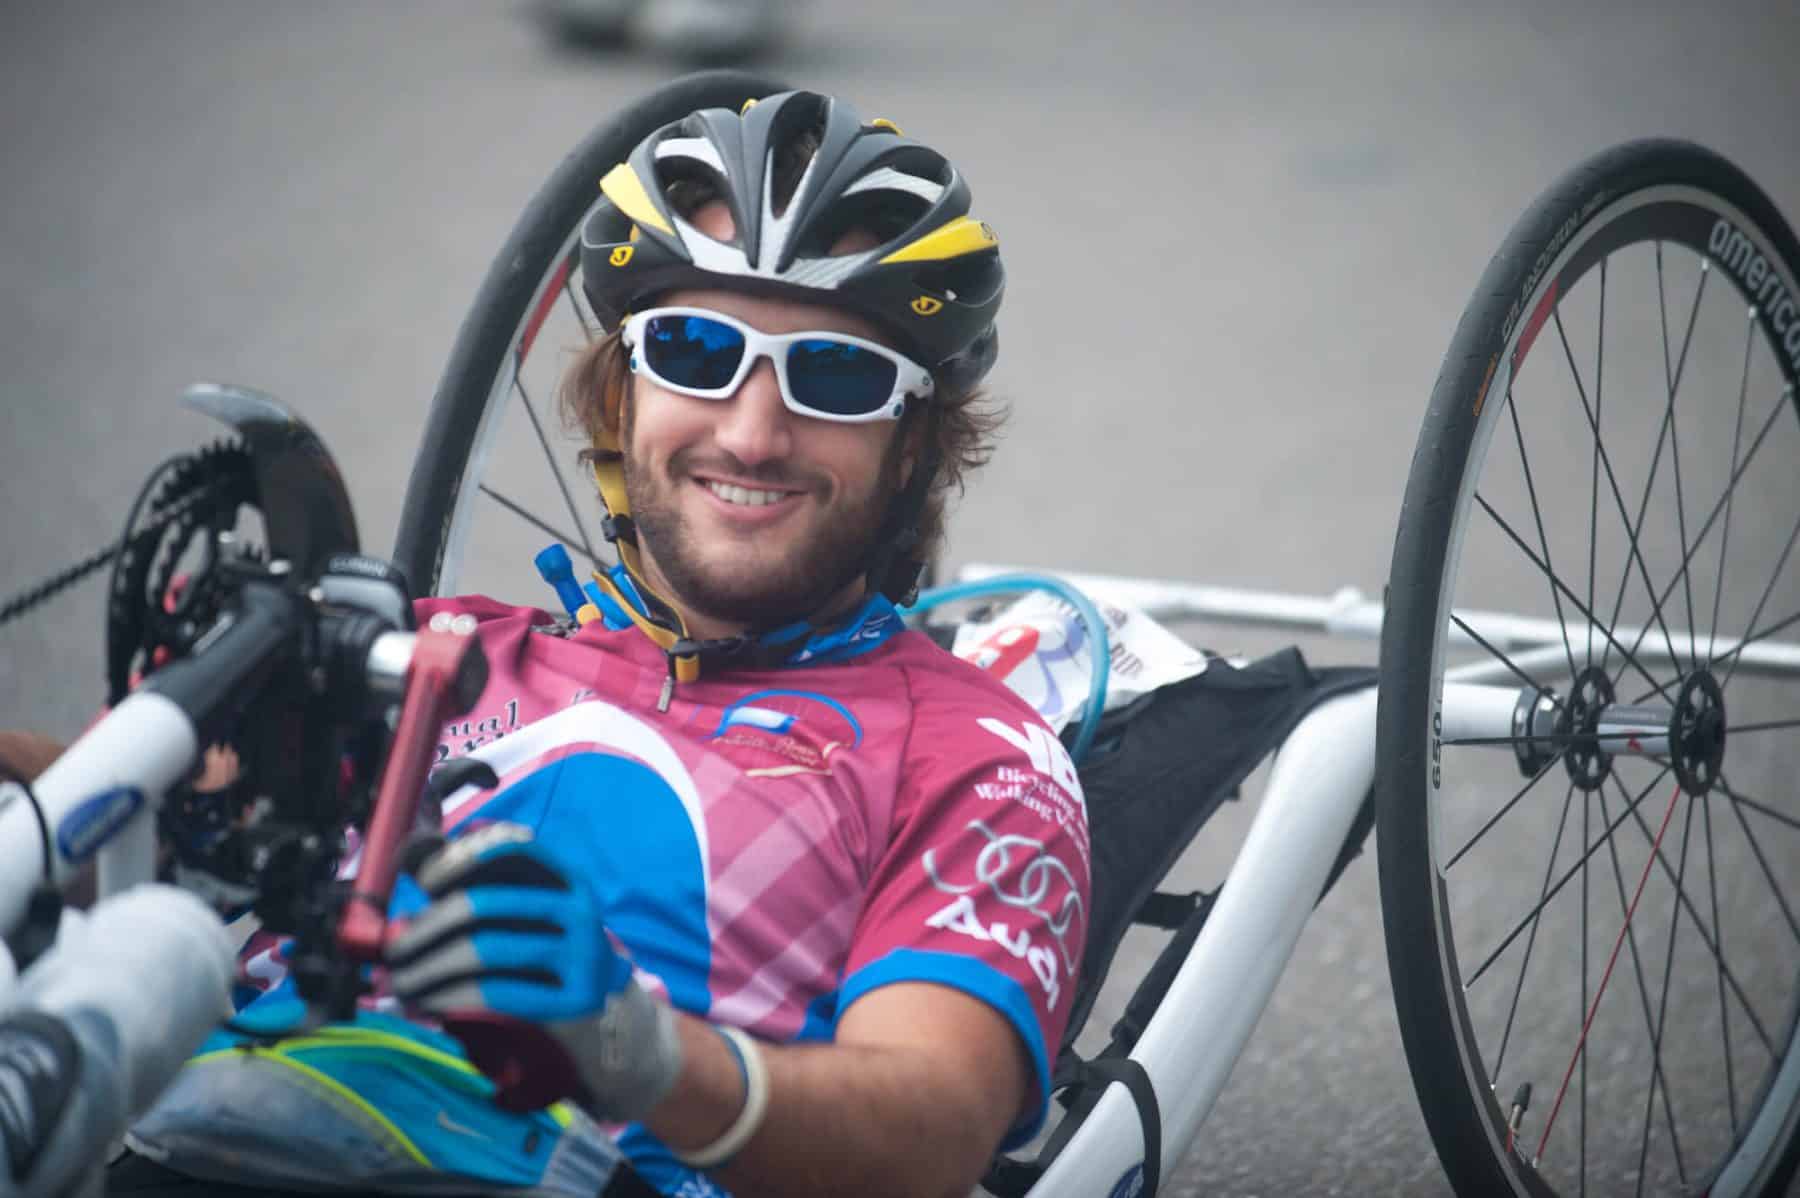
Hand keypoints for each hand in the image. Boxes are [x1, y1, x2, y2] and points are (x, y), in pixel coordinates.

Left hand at [385, 823, 681, 1118]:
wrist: (607, 1002)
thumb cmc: (551, 951)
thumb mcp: (531, 914)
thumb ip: (485, 899)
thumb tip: (408, 912)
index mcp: (567, 878)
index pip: (513, 850)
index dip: (463, 860)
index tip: (424, 883)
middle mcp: (579, 908)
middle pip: (488, 904)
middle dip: (429, 927)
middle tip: (394, 949)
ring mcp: (582, 953)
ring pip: (488, 950)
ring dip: (432, 967)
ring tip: (401, 981)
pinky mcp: (575, 997)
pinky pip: (500, 993)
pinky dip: (455, 996)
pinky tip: (430, 1002)